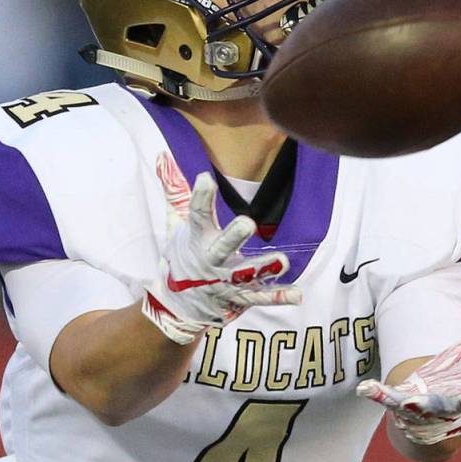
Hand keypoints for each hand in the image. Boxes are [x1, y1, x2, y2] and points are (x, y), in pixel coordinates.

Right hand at [142, 153, 301, 343]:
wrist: (178, 304)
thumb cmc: (183, 256)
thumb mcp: (175, 224)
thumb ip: (174, 191)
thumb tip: (162, 156)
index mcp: (197, 238)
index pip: (197, 214)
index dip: (200, 196)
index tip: (205, 178)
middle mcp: (211, 259)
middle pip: (222, 247)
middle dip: (234, 236)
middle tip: (247, 223)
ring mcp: (226, 281)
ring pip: (245, 275)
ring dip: (264, 268)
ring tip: (283, 261)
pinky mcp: (239, 297)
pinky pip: (260, 297)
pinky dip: (278, 297)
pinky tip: (297, 294)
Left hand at [357, 300, 460, 443]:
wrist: (431, 420)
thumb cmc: (459, 380)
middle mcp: (452, 400)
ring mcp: (426, 405)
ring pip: (423, 405)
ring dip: (417, 403)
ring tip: (409, 400)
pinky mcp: (401, 404)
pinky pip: (388, 399)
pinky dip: (377, 394)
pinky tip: (365, 388)